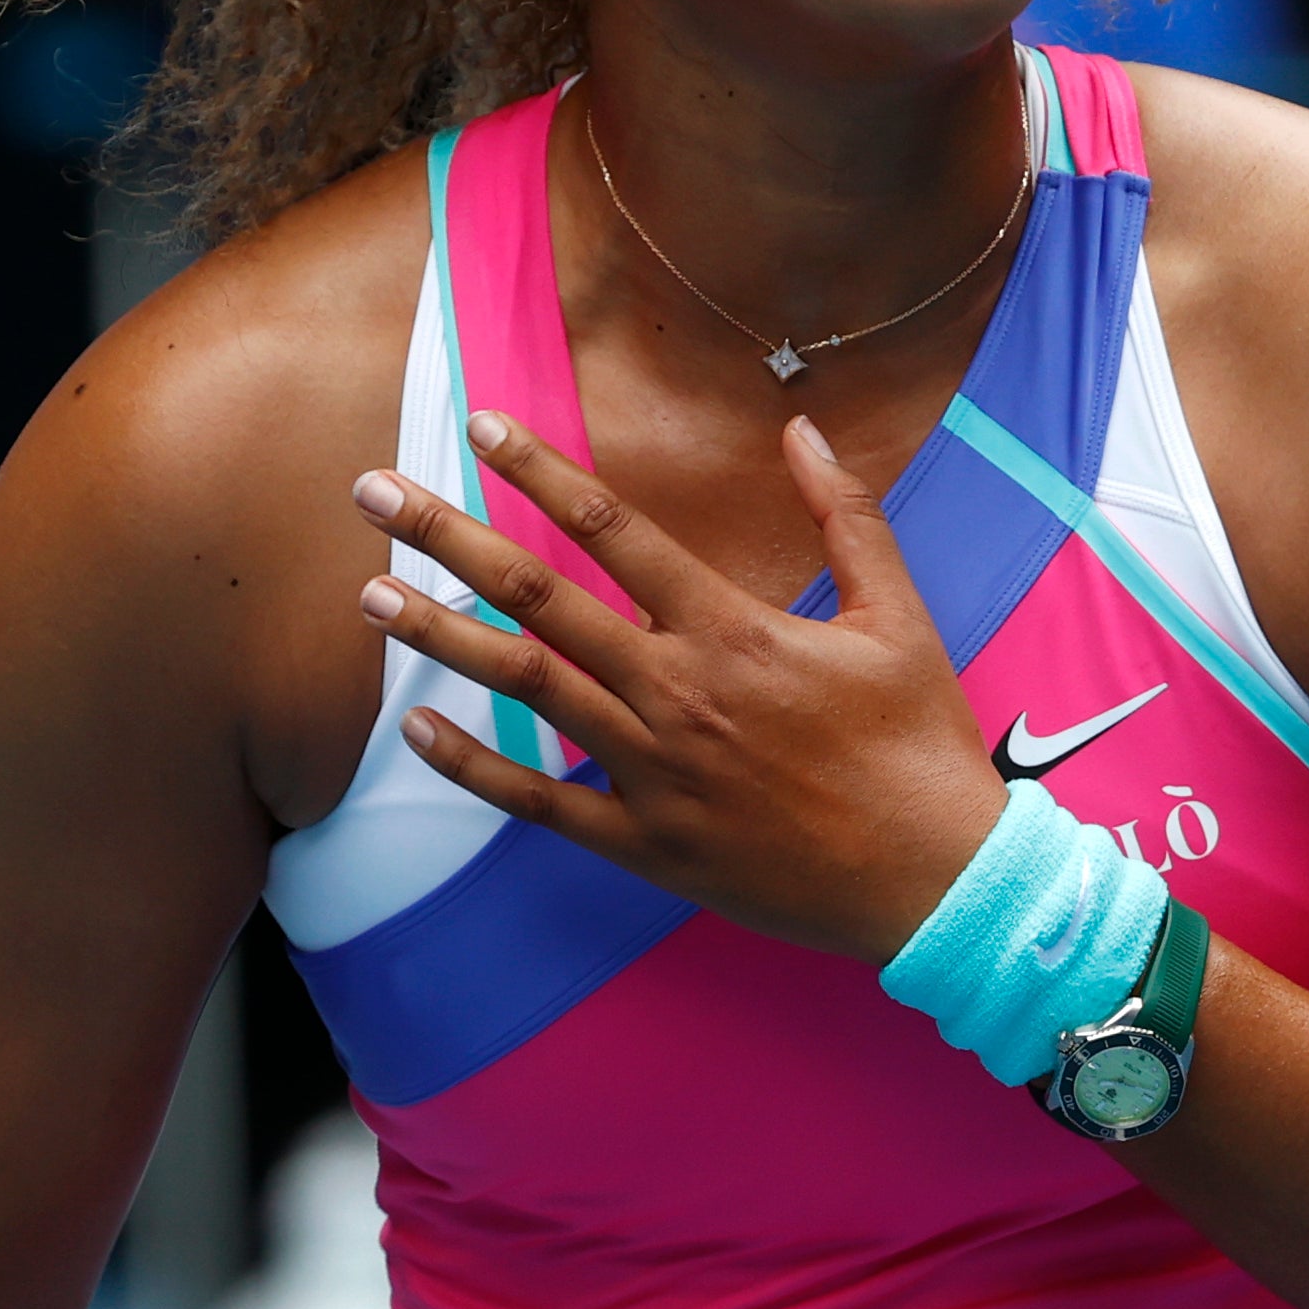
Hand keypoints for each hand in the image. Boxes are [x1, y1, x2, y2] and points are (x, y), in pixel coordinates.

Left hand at [353, 411, 1008, 965]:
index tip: (481, 425)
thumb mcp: (898, 615)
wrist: (939, 882)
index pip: (613, 530)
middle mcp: (677, 692)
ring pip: (523, 688)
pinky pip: (538, 802)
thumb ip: (845, 516)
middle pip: (538, 598)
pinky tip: (415, 729)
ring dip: (439, 635)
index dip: (540, 471)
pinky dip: (472, 765)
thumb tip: (800, 429)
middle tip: (373, 492)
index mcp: (732, 629)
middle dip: (447, 538)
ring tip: (369, 594)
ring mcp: (653, 772)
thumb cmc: (920, 745)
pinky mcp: (647, 844)